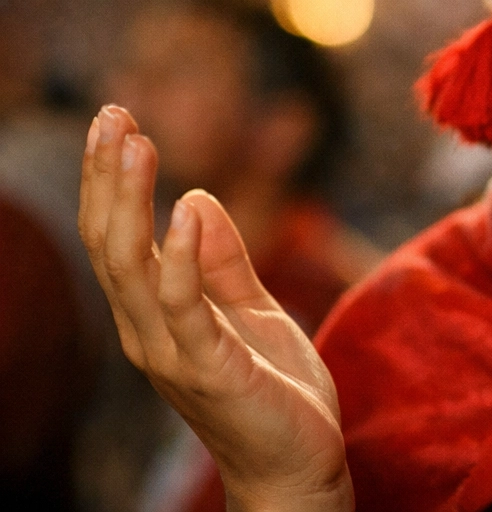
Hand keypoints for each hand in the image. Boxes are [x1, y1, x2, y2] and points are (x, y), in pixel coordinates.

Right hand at [77, 106, 351, 511]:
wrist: (299, 463)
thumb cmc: (274, 388)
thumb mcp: (252, 307)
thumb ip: (223, 260)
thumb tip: (196, 198)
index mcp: (156, 314)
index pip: (119, 236)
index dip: (113, 179)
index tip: (118, 118)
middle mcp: (148, 332)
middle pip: (111, 243)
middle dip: (108, 176)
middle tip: (112, 112)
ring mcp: (173, 352)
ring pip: (131, 267)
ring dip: (130, 200)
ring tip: (135, 141)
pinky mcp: (209, 368)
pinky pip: (184, 307)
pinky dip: (179, 257)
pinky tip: (184, 209)